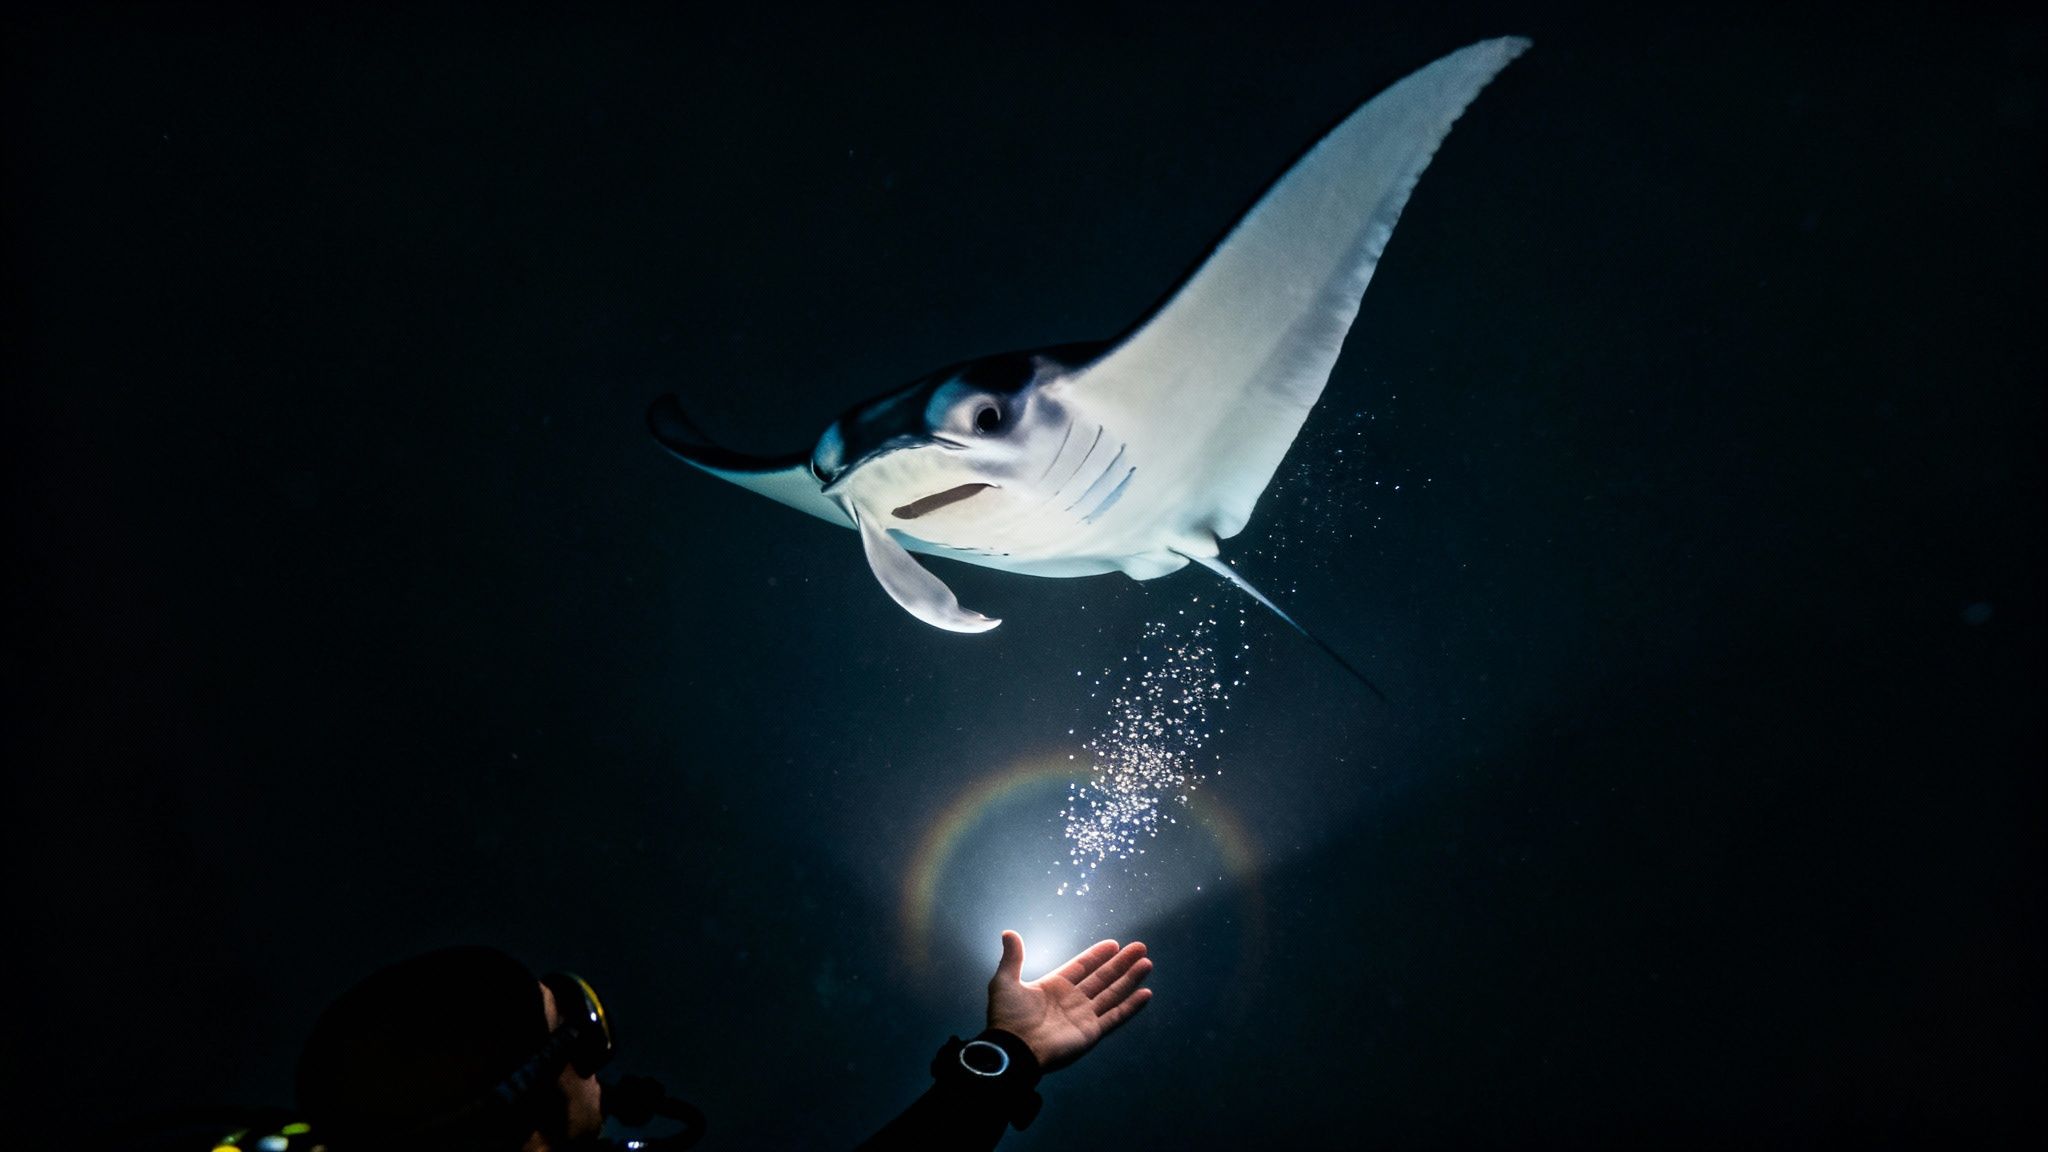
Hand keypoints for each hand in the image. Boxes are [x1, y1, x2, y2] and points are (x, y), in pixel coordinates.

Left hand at [986, 930, 1152, 1073]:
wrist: (1014, 1049)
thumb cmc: (1009, 1017)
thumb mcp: (1005, 982)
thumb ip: (1012, 958)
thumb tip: (1008, 933)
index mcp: (1054, 986)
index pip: (1082, 967)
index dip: (1097, 955)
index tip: (1114, 944)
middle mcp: (1073, 999)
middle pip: (1102, 977)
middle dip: (1121, 963)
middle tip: (1140, 947)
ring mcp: (1084, 1016)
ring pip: (1113, 993)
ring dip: (1130, 979)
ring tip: (1146, 963)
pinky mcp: (1092, 1032)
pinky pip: (1116, 1016)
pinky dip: (1131, 1006)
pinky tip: (1146, 994)